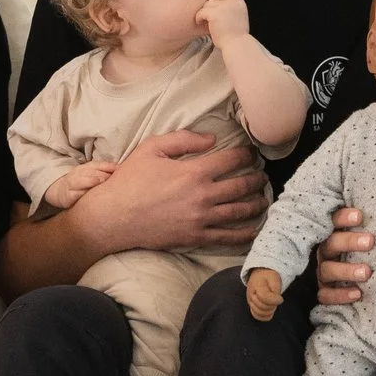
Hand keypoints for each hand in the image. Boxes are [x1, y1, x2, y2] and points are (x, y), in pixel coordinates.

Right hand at [43, 160, 115, 208]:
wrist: (60, 191)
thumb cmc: (81, 183)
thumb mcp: (91, 175)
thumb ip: (104, 173)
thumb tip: (122, 171)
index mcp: (85, 168)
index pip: (97, 165)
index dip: (107, 166)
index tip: (119, 168)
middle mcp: (78, 174)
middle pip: (90, 171)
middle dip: (101, 173)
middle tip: (112, 177)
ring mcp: (71, 184)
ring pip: (80, 181)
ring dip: (90, 180)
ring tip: (100, 181)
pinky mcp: (68, 196)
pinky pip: (74, 194)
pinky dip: (80, 193)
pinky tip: (87, 194)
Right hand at [61, 130, 263, 251]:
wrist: (112, 217)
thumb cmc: (130, 181)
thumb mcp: (152, 148)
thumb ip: (183, 139)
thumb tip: (212, 138)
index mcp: (194, 172)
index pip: (232, 160)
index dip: (247, 154)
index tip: (253, 153)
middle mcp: (203, 196)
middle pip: (242, 186)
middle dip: (257, 179)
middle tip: (262, 176)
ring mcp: (201, 219)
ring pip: (240, 211)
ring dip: (257, 204)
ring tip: (263, 199)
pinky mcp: (195, 237)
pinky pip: (227, 237)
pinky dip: (245, 233)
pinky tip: (255, 230)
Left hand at [196, 0, 250, 42]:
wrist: (236, 45)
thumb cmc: (235, 35)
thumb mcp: (239, 16)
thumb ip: (232, 7)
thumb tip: (218, 0)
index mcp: (240, 2)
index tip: (217, 8)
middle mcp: (233, 1)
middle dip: (211, 5)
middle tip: (209, 15)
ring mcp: (224, 6)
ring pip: (207, 3)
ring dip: (205, 12)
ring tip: (206, 21)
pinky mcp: (215, 13)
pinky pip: (201, 11)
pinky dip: (199, 18)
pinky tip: (201, 23)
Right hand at [244, 267, 284, 320]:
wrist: (260, 275)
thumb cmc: (268, 277)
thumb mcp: (274, 278)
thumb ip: (276, 289)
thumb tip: (278, 301)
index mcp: (256, 285)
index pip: (264, 297)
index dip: (274, 300)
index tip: (280, 298)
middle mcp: (251, 295)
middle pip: (262, 307)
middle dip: (272, 305)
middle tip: (276, 300)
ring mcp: (250, 302)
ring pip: (259, 313)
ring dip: (269, 310)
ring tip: (272, 304)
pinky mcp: (252, 307)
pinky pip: (257, 316)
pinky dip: (265, 316)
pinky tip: (270, 311)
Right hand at [317, 207, 374, 305]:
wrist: (360, 281)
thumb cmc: (369, 251)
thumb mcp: (369, 236)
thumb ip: (375, 223)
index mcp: (334, 233)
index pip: (333, 220)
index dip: (343, 217)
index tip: (360, 216)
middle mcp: (327, 252)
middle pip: (331, 243)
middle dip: (349, 242)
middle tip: (370, 241)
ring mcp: (324, 272)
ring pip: (327, 270)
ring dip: (346, 271)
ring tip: (366, 272)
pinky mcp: (325, 291)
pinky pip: (326, 295)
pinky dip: (340, 295)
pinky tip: (357, 293)